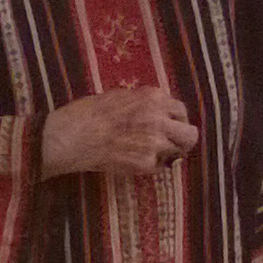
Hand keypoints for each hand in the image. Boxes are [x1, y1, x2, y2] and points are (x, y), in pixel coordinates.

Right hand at [42, 88, 196, 178]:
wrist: (71, 137)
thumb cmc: (87, 113)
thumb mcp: (119, 96)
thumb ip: (143, 102)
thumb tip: (157, 111)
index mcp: (152, 97)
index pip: (181, 110)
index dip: (176, 120)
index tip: (170, 126)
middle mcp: (159, 118)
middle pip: (190, 134)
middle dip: (183, 140)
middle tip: (173, 145)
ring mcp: (155, 143)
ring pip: (179, 153)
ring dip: (168, 154)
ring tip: (150, 154)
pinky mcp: (146, 163)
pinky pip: (160, 167)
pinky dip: (151, 166)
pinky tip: (134, 160)